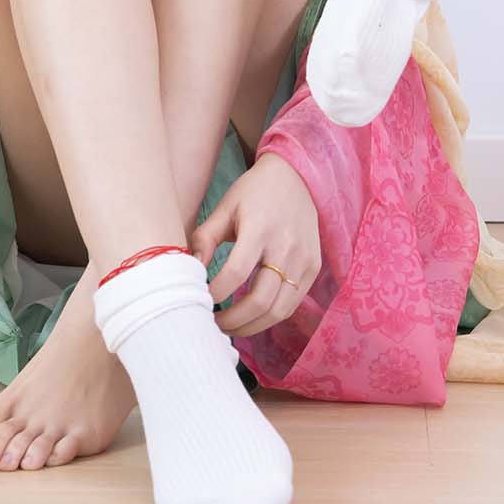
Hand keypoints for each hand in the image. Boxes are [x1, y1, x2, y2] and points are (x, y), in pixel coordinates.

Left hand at [188, 152, 320, 336]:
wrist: (295, 176)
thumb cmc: (253, 192)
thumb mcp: (225, 208)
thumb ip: (205, 239)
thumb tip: (191, 273)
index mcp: (260, 228)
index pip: (236, 272)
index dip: (216, 292)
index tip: (201, 299)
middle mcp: (286, 246)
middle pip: (260, 300)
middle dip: (233, 321)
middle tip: (213, 324)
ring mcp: (304, 259)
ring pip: (278, 310)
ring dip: (252, 327)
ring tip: (230, 326)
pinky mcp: (313, 267)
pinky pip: (292, 304)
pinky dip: (270, 317)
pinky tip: (252, 316)